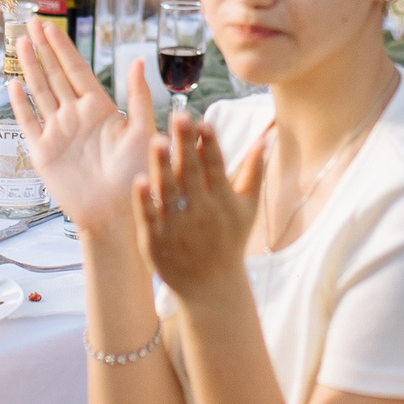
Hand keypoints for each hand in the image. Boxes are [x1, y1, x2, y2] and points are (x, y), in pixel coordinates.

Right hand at [9, 19, 156, 238]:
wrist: (118, 213)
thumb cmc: (137, 175)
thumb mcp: (144, 131)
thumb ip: (139, 96)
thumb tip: (138, 60)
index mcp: (100, 108)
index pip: (77, 70)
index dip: (63, 48)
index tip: (51, 26)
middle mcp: (76, 116)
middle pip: (55, 75)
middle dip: (43, 49)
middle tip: (30, 22)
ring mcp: (58, 133)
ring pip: (40, 93)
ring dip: (30, 68)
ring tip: (20, 43)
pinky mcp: (44, 153)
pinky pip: (28, 124)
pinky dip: (20, 105)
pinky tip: (14, 84)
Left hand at [134, 110, 260, 300]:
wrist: (211, 287)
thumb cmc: (229, 241)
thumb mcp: (247, 208)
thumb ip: (253, 171)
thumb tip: (264, 137)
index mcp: (223, 200)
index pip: (216, 167)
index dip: (210, 145)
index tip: (204, 123)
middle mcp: (201, 211)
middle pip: (192, 173)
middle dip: (185, 145)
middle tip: (179, 116)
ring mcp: (177, 226)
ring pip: (168, 192)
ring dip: (163, 167)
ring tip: (157, 140)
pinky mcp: (156, 239)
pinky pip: (149, 216)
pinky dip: (144, 200)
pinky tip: (139, 179)